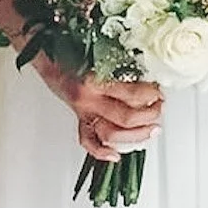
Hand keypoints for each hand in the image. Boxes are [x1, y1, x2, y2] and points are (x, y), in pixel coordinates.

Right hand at [34, 59, 162, 161]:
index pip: (132, 94)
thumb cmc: (71, 52)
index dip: (151, 94)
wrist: (47, 57)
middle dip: (149, 115)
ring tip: (152, 129)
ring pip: (112, 135)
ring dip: (136, 135)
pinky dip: (102, 151)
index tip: (159, 91)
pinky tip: (115, 155)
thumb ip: (121, 64)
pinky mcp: (79, 119)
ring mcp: (83, 113)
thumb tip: (148, 75)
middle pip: (126, 117)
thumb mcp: (99, 52)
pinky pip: (88, 141)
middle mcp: (88, 100)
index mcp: (94, 80)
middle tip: (159, 108)